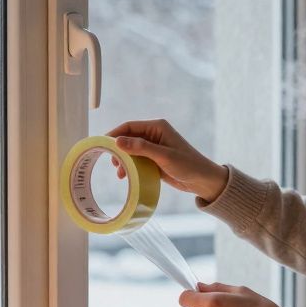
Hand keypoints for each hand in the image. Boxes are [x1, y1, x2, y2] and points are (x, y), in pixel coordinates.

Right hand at [106, 119, 229, 202]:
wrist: (203, 180)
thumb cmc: (188, 165)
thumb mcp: (163, 156)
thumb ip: (141, 148)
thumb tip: (118, 141)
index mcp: (157, 127)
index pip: (129, 126)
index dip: (114, 134)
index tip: (102, 145)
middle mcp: (154, 135)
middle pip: (128, 138)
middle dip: (118, 150)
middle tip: (112, 163)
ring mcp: (154, 148)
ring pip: (131, 151)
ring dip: (123, 160)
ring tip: (119, 173)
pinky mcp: (155, 160)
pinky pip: (137, 161)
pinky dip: (130, 167)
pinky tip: (125, 175)